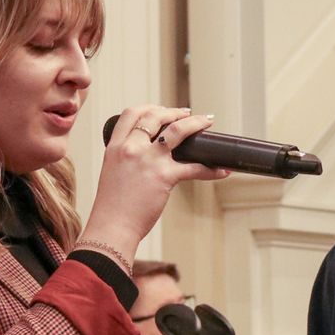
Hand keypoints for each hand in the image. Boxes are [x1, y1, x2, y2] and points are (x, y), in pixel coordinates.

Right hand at [79, 105, 229, 256]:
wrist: (113, 227)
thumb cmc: (113, 206)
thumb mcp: (112, 172)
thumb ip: (127, 158)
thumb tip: (146, 155)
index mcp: (115, 146)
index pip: (131, 114)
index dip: (149, 107)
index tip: (161, 110)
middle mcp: (131, 149)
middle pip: (155, 116)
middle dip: (174, 111)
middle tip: (187, 113)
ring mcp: (148, 161)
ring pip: (177, 132)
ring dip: (195, 124)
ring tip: (206, 122)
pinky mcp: (164, 177)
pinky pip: (194, 168)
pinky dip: (211, 169)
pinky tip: (222, 170)